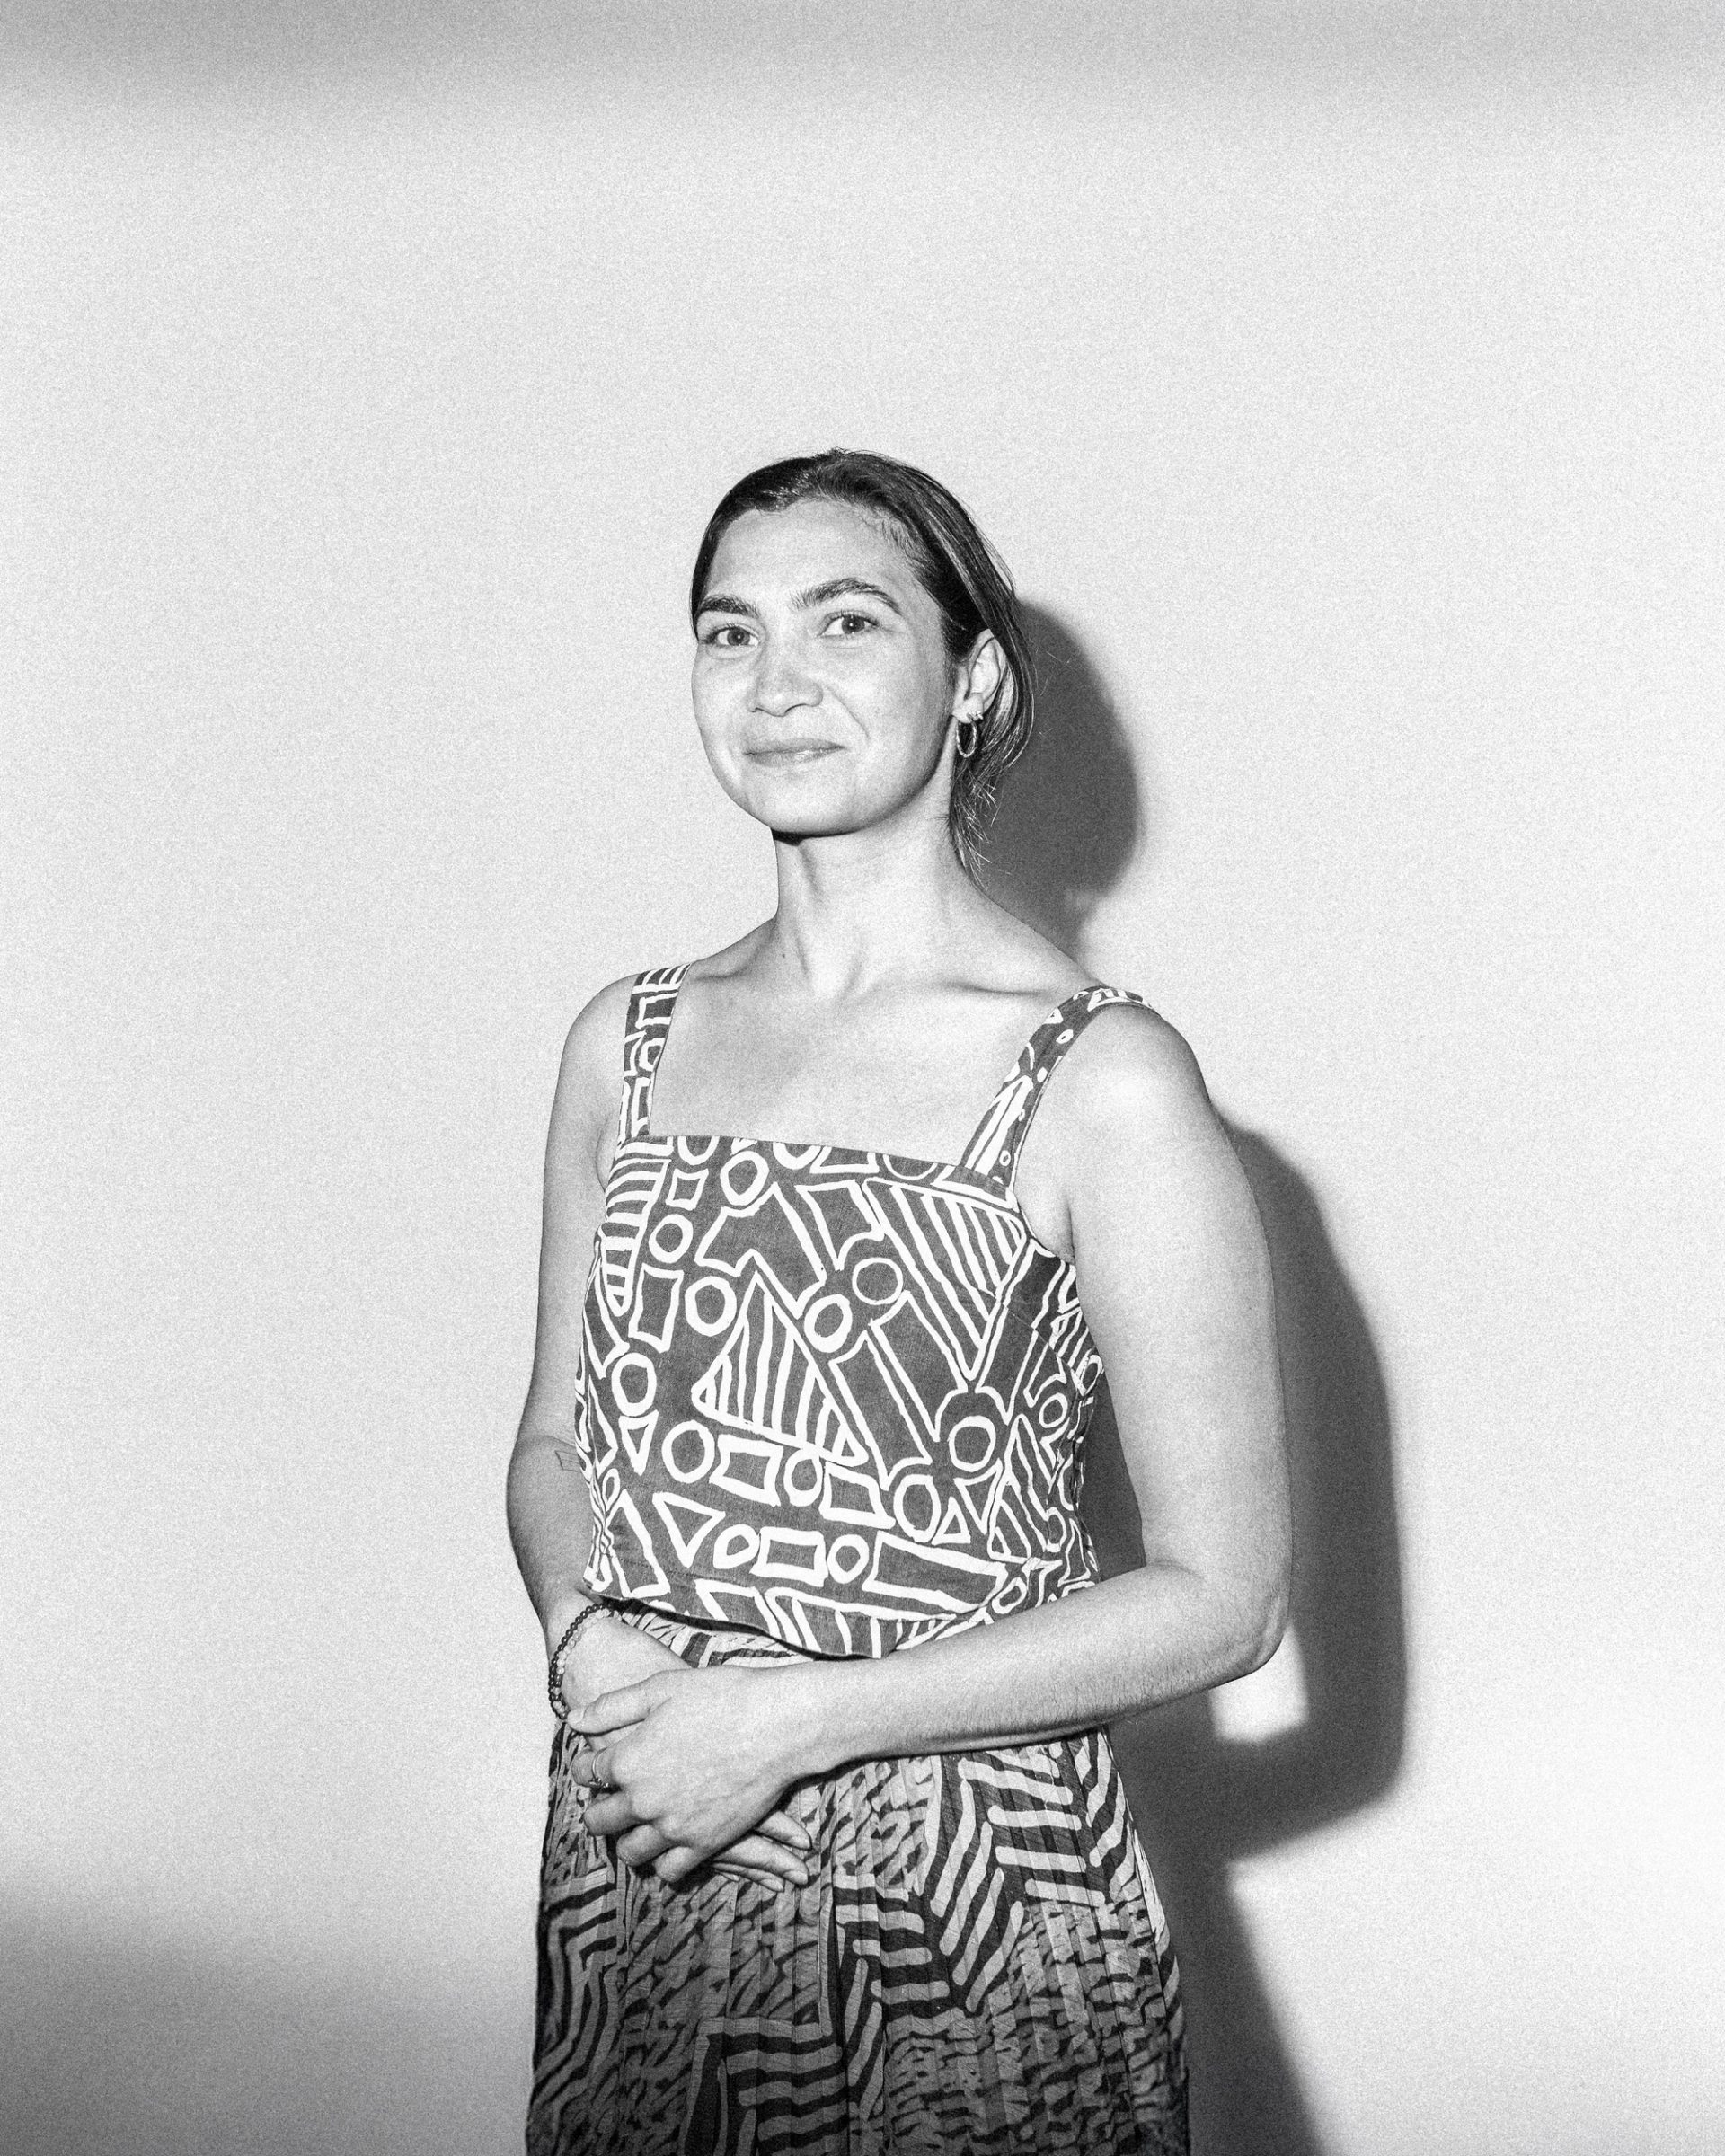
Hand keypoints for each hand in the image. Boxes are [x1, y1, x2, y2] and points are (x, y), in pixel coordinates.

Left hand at [569, 1662, 812, 1887]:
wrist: (777, 1724)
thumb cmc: (721, 1697)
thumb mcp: (661, 1688)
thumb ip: (612, 1708)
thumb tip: (573, 1720)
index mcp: (627, 1761)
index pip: (586, 1773)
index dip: (587, 1767)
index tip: (595, 1765)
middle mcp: (643, 1800)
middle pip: (599, 1821)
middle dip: (598, 1810)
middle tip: (607, 1802)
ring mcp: (674, 1827)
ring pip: (630, 1852)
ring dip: (627, 1840)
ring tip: (636, 1827)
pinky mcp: (704, 1843)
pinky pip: (669, 1871)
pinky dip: (663, 1863)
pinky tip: (668, 1847)